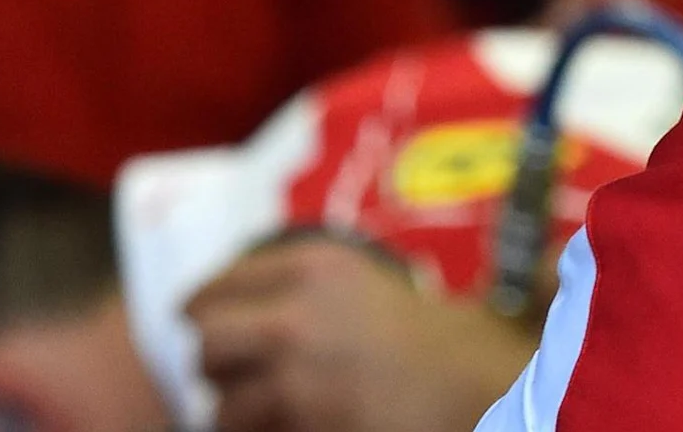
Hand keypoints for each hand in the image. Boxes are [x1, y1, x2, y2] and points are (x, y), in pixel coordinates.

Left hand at [184, 237, 536, 431]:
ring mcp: (300, 383)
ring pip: (222, 405)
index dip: (201, 314)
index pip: (209, 291)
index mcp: (308, 268)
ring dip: (236, 411)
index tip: (201, 326)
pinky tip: (288, 425)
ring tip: (267, 409)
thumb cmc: (419, 336)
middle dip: (210, 361)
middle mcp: (295, 320)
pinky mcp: (308, 430)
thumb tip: (204, 308)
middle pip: (203, 343)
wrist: (481, 390)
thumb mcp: (350, 279)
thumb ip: (284, 281)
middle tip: (228, 373)